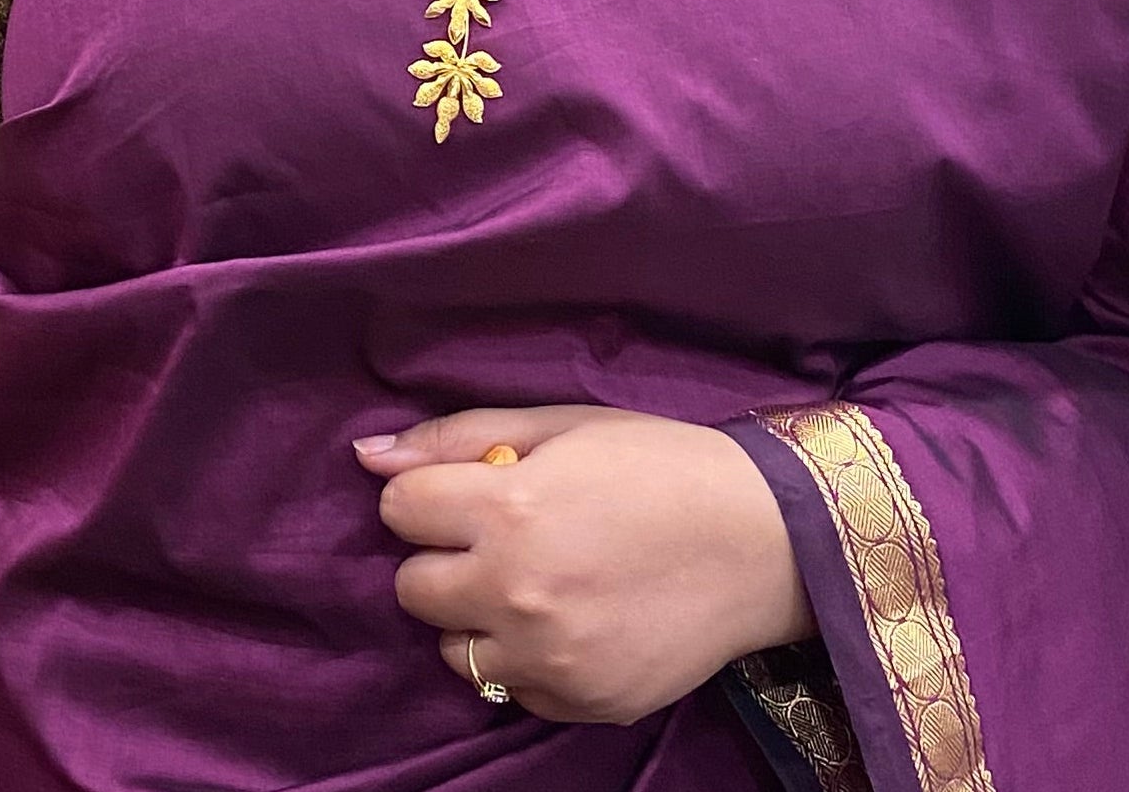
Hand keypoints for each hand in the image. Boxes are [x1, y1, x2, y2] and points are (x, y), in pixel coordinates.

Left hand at [353, 404, 812, 724]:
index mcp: (509, 510)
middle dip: (444, 557)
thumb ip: (459, 438)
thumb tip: (368, 455)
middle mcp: (516, 593)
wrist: (760, 541)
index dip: (429, 494)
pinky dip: (527, 659)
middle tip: (502, 537)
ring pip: (453, 651)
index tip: (467, 491)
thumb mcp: (561, 424)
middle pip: (412, 588)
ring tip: (537, 582)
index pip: (399, 509)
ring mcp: (548, 660)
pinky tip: (573, 620)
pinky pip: (512, 690)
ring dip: (478, 616)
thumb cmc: (659, 463)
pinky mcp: (580, 703)